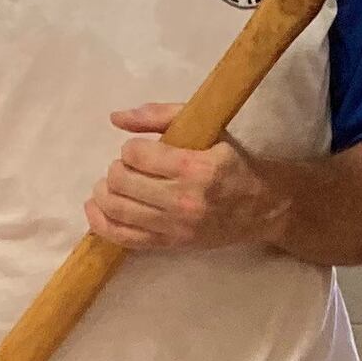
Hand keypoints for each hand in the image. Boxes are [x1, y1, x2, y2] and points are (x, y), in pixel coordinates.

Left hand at [86, 103, 295, 255]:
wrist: (264, 208)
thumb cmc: (234, 163)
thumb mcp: (207, 130)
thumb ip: (160, 116)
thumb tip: (115, 118)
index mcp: (196, 167)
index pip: (136, 154)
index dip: (132, 148)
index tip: (143, 150)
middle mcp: (185, 200)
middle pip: (120, 180)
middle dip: (117, 169)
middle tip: (128, 168)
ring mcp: (176, 226)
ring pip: (116, 208)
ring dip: (106, 191)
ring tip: (115, 185)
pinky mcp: (171, 244)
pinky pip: (122, 237)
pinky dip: (100, 222)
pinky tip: (96, 208)